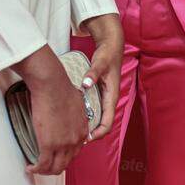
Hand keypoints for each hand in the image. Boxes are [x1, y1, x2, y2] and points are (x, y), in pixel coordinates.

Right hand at [13, 46, 87, 175]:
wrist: (52, 85)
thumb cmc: (62, 88)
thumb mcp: (78, 103)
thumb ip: (77, 113)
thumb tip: (71, 112)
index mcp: (83, 130)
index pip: (76, 151)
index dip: (64, 155)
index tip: (55, 154)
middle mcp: (75, 140)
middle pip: (66, 162)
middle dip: (55, 166)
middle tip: (44, 164)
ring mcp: (63, 144)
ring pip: (55, 167)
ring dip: (45, 170)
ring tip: (36, 167)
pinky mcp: (48, 144)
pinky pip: (42, 164)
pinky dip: (35, 168)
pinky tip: (30, 166)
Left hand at [80, 14, 122, 141]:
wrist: (112, 45)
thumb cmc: (108, 54)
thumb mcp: (101, 62)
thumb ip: (93, 73)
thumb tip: (86, 84)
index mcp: (112, 96)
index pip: (108, 123)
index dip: (98, 134)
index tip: (85, 139)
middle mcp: (109, 99)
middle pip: (103, 124)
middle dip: (91, 134)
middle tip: (74, 139)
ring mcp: (104, 97)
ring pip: (98, 118)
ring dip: (89, 127)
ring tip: (73, 132)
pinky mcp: (99, 93)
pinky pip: (94, 110)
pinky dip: (86, 117)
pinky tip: (74, 116)